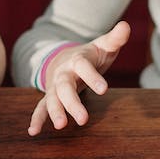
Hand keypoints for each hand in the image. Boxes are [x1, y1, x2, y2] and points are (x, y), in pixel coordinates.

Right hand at [28, 21, 130, 135]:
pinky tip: (33, 131)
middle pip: (65, 87)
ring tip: (60, 126)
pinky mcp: (50, 96)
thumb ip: (115, 38)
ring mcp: (55, 86)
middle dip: (72, 103)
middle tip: (83, 119)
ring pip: (52, 98)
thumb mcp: (103, 45)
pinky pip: (41, 107)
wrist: (64, 58)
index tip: (104, 90)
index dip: (93, 77)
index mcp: (77, 60)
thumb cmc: (90, 55)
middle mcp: (63, 73)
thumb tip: (126, 26)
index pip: (83, 67)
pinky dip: (37, 119)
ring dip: (55, 112)